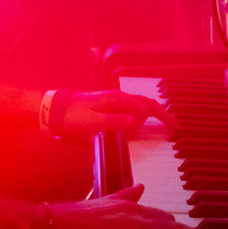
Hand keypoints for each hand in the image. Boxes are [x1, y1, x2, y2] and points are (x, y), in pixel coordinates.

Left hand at [56, 90, 177, 137]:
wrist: (53, 111)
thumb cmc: (72, 117)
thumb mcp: (94, 122)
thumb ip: (117, 122)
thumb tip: (138, 121)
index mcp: (117, 99)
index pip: (146, 108)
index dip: (160, 118)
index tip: (173, 129)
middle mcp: (117, 98)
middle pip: (146, 104)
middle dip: (161, 114)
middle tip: (174, 126)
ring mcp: (112, 102)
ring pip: (138, 107)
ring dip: (147, 118)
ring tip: (151, 130)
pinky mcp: (107, 107)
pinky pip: (128, 111)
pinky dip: (137, 118)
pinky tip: (137, 126)